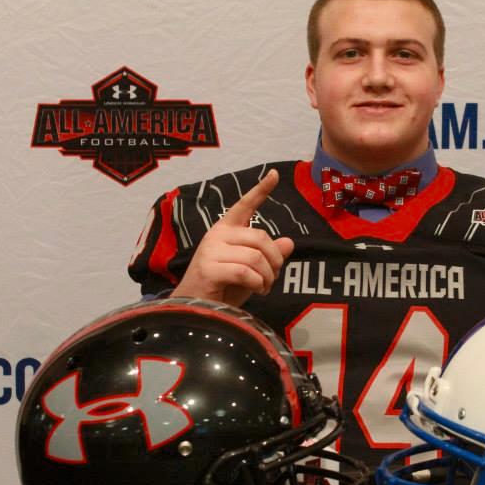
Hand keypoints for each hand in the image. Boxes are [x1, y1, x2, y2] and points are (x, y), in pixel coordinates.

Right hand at [171, 169, 294, 305]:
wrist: (196, 309)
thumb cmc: (223, 288)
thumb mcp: (252, 270)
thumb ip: (268, 256)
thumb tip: (288, 243)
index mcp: (226, 230)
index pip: (244, 205)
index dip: (260, 190)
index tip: (274, 174)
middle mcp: (217, 235)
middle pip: (260, 237)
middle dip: (275, 260)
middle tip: (272, 278)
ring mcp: (210, 251)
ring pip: (255, 256)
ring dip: (268, 276)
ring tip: (264, 286)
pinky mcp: (208, 269)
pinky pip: (245, 272)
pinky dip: (258, 283)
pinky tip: (257, 290)